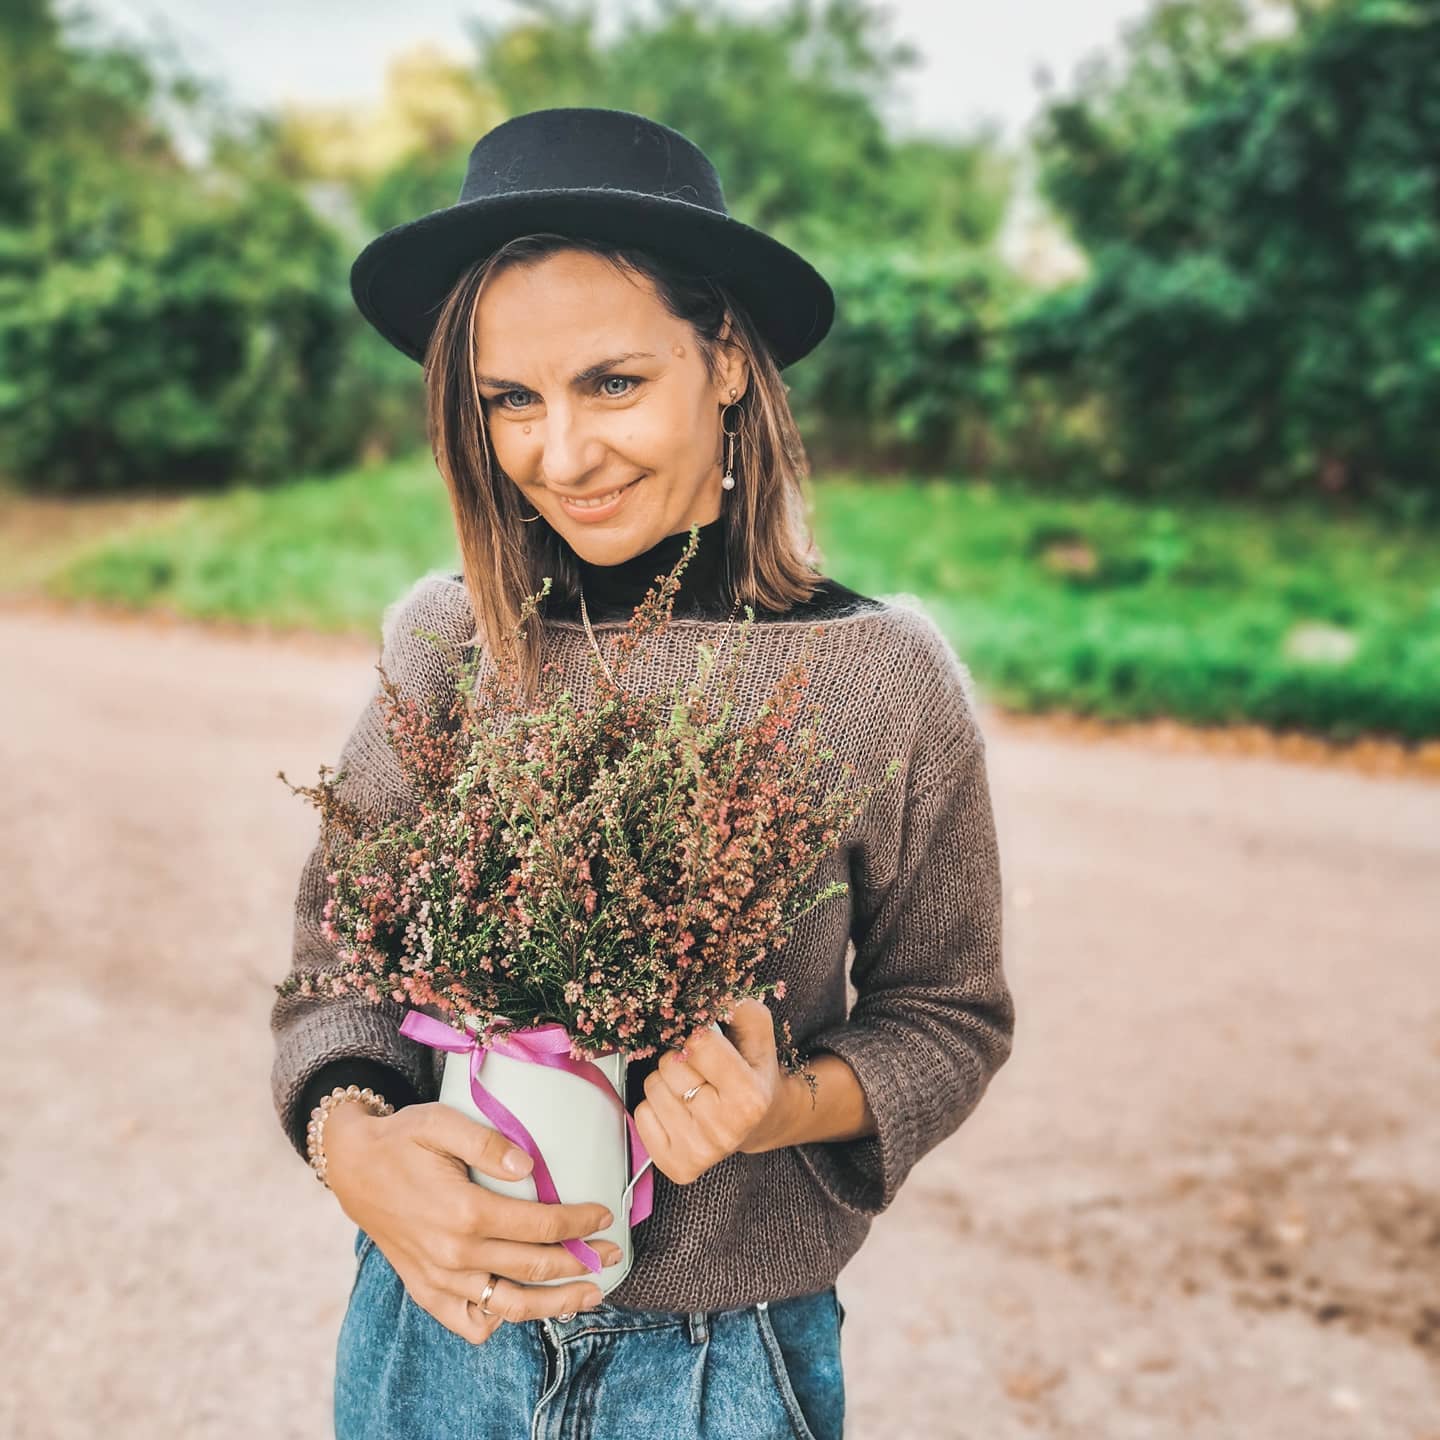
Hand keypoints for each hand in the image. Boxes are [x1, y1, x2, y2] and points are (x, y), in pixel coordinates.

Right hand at [322, 1100, 623, 1345]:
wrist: (352, 1168)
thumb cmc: (403, 1140)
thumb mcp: (440, 1123)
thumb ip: (487, 1141)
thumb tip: (529, 1165)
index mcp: (465, 1212)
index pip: (540, 1227)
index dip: (578, 1223)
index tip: (604, 1216)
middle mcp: (455, 1254)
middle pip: (533, 1269)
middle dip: (581, 1263)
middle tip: (613, 1254)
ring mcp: (440, 1279)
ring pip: (509, 1306)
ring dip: (555, 1304)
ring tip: (589, 1296)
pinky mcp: (426, 1291)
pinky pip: (469, 1322)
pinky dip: (497, 1321)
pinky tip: (520, 1305)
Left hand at [633, 998, 793, 1184]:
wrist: (758, 1124)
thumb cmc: (753, 1073)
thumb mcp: (758, 1033)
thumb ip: (738, 1008)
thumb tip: (708, 996)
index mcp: (750, 1096)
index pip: (698, 1043)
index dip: (700, 1036)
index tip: (710, 1046)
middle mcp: (725, 1129)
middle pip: (670, 1065)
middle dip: (680, 1059)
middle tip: (701, 1071)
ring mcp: (699, 1151)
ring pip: (652, 1087)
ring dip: (666, 1082)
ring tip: (692, 1090)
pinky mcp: (677, 1165)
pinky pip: (641, 1114)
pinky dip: (655, 1106)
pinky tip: (680, 1111)